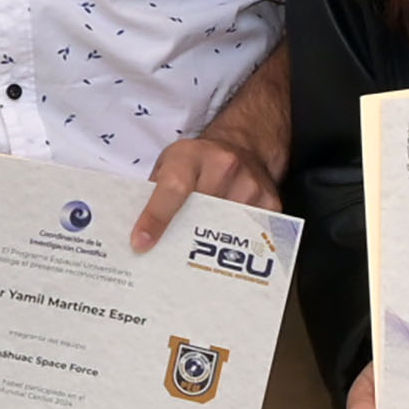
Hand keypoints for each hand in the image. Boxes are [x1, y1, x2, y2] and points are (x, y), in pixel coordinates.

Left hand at [129, 128, 276, 253]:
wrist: (242, 146)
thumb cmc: (197, 161)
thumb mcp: (168, 164)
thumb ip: (154, 192)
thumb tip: (138, 232)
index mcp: (191, 155)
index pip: (173, 188)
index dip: (155, 218)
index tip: (141, 242)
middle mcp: (224, 165)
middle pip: (201, 213)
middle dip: (181, 238)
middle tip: (165, 261)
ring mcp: (251, 183)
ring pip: (225, 228)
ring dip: (208, 246)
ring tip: (193, 258)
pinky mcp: (271, 202)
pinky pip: (249, 234)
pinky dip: (234, 247)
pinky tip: (222, 253)